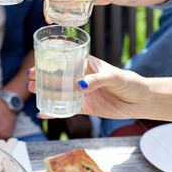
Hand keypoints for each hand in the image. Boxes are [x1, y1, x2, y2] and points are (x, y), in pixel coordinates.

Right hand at [27, 55, 146, 119]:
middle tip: (30, 78)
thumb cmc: (130, 82)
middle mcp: (82, 77)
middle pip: (59, 76)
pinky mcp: (86, 107)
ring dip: (46, 92)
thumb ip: (97, 80)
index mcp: (87, 64)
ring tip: (32, 91)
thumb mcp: (114, 77)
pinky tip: (43, 112)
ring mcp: (83, 93)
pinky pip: (68, 109)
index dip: (51, 60)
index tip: (37, 61)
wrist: (142, 101)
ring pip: (60, 92)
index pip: (66, 59)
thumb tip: (79, 86)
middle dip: (43, 76)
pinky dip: (55, 111)